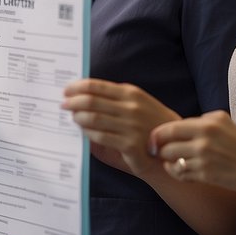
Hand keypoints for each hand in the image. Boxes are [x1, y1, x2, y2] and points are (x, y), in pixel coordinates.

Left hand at [61, 79, 180, 177]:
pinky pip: (100, 137)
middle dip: (73, 102)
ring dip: (78, 118)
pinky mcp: (130, 144)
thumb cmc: (147, 126)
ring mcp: (131, 126)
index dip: (77, 87)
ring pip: (94, 118)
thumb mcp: (134, 106)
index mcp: (131, 93)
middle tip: (63, 104)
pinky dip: (88, 133)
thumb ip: (112, 102)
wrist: (172, 148)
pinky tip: (84, 133)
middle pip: (91, 101)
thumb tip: (81, 98)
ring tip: (72, 118)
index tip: (65, 90)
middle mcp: (131, 107)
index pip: (96, 86)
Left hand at [150, 110, 235, 191]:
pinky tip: (180, 171)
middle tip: (159, 153)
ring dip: (168, 162)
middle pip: (166, 144)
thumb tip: (178, 126)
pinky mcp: (207, 174)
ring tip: (171, 162)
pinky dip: (176, 173)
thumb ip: (201, 121)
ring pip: (171, 160)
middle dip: (160, 150)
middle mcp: (203, 138)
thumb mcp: (224, 121)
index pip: (170, 127)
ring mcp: (204, 157)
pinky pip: (181, 174)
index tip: (154, 140)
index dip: (157, 135)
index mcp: (207, 123)